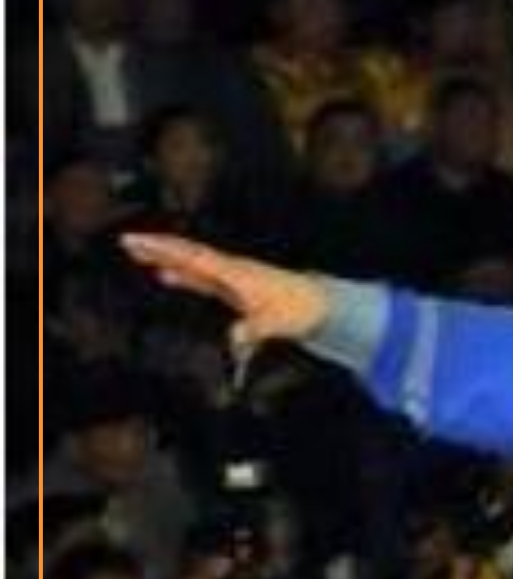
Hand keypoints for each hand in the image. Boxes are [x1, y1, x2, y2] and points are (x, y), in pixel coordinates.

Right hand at [119, 234, 329, 353]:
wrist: (321, 305)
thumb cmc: (300, 310)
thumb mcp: (276, 323)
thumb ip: (254, 329)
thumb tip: (234, 337)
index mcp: (236, 273)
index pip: (194, 258)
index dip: (166, 251)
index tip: (141, 242)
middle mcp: (231, 270)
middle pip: (188, 255)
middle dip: (158, 248)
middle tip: (126, 241)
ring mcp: (232, 277)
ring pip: (192, 264)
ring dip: (165, 259)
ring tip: (136, 253)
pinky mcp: (234, 288)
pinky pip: (201, 278)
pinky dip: (181, 275)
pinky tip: (165, 276)